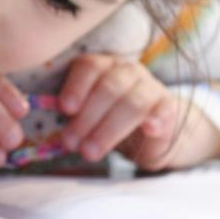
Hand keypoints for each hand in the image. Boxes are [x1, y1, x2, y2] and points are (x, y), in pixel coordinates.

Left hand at [58, 53, 219, 170]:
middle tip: (70, 143)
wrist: (148, 132)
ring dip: (108, 130)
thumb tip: (50, 122)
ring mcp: (150, 86)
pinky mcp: (168, 107)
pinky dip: (155, 120)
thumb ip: (71, 114)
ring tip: (90, 152)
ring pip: (131, 103)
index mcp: (102, 66)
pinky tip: (148, 130)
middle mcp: (127, 71)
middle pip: (108, 88)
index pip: (89, 67)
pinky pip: (163, 111)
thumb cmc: (107, 119)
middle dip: (87, 118)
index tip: (65, 109)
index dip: (76, 87)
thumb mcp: (86, 114)